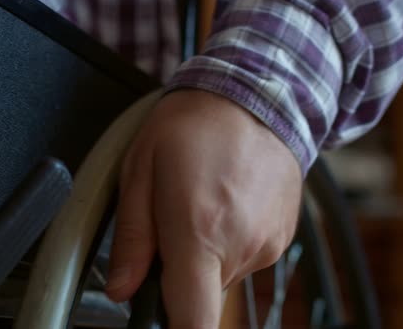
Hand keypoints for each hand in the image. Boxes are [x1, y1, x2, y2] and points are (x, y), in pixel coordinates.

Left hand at [106, 89, 301, 327]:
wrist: (254, 96)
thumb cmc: (192, 125)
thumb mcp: (140, 172)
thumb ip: (131, 239)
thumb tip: (122, 289)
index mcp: (198, 230)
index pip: (193, 321)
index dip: (173, 328)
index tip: (159, 317)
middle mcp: (240, 245)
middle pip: (198, 297)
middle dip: (177, 273)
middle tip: (169, 224)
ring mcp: (266, 244)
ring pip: (218, 278)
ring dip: (201, 256)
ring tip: (198, 204)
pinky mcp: (280, 239)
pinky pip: (241, 259)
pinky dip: (225, 245)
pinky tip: (222, 204)